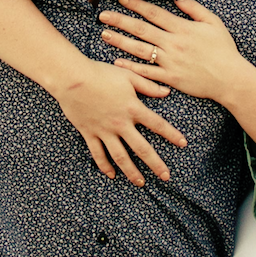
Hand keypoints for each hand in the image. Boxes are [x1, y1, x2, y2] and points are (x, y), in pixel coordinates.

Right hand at [53, 58, 186, 185]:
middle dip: (155, 164)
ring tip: (141, 183)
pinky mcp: (89, 133)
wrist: (72, 78)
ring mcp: (104, 131)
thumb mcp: (128, 76)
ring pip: (120, 156)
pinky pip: (98, 153)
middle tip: (166, 177)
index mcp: (133, 108)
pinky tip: (111, 175)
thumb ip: (148, 86)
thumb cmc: (101, 73)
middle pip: (142, 148)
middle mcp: (121, 124)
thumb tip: (166, 92)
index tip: (183, 144)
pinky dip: (104, 165)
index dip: (172, 134)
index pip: (157, 124)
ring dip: (132, 171)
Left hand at [100, 0, 247, 103]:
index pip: (154, 12)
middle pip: (141, 29)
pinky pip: (147, 72)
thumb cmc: (224, 50)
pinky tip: (117, 61)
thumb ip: (195, 9)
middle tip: (102, 15)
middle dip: (120, 20)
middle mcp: (173, 43)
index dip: (136, 5)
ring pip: (140, 49)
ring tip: (104, 34)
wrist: (231, 79)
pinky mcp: (170, 78)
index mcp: (182, 28)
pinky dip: (131, 67)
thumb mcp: (214, 23)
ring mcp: (170, 61)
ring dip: (120, 41)